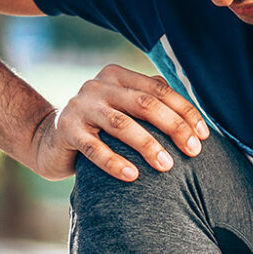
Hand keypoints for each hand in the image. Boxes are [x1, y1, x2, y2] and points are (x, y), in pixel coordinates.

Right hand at [28, 64, 209, 180]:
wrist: (48, 139)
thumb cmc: (99, 128)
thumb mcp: (123, 109)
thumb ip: (151, 104)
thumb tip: (197, 120)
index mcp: (118, 76)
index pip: (160, 90)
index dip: (185, 111)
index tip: (204, 136)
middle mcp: (99, 86)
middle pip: (145, 104)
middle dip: (174, 127)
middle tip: (193, 152)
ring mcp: (81, 106)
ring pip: (122, 124)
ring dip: (149, 145)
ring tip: (167, 166)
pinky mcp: (67, 130)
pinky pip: (95, 148)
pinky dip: (115, 162)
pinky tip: (133, 177)